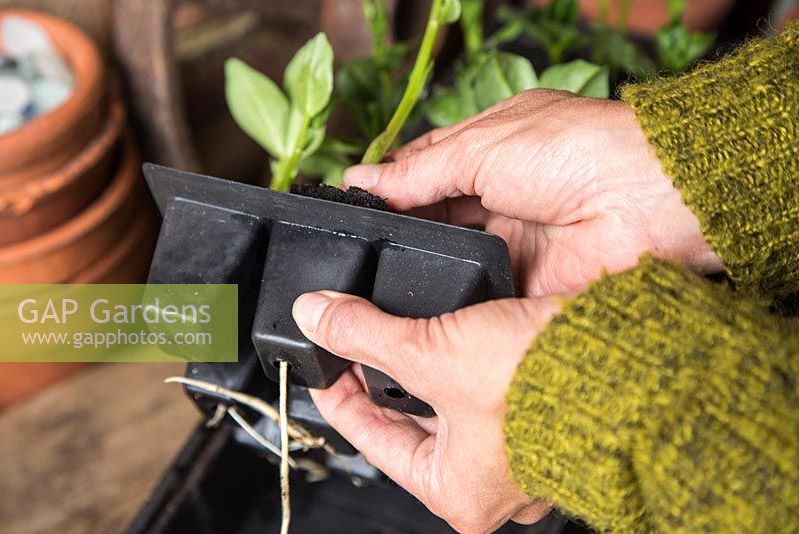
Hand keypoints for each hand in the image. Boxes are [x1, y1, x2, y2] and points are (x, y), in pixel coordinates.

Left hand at [293, 291, 562, 532]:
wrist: (627, 357)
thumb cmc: (547, 382)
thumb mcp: (433, 354)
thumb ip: (365, 334)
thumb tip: (318, 316)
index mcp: (455, 491)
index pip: (372, 440)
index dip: (339, 396)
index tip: (324, 366)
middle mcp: (489, 481)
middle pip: (410, 423)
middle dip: (382, 377)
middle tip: (356, 340)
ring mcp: (519, 450)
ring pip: (448, 404)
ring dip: (422, 365)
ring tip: (398, 328)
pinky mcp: (542, 413)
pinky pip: (481, 390)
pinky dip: (459, 361)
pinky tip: (451, 330)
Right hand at [345, 89, 721, 295]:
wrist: (645, 201)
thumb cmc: (576, 150)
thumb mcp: (481, 147)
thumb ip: (420, 172)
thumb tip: (364, 181)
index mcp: (492, 149)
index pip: (426, 168)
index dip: (389, 186)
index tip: (352, 204)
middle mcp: (500, 196)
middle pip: (434, 215)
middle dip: (402, 226)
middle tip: (360, 243)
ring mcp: (512, 241)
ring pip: (451, 257)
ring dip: (423, 262)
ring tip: (379, 272)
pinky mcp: (525, 283)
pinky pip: (478, 293)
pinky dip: (451, 296)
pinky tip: (419, 299)